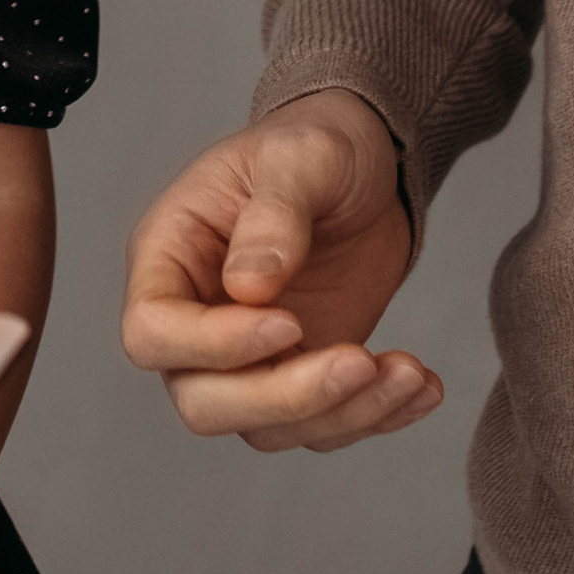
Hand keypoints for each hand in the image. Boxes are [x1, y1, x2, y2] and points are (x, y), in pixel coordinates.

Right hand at [120, 87, 440, 451]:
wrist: (365, 167)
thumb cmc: (315, 146)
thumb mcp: (299, 157)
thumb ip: (274, 215)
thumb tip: (249, 288)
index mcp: (169, 257)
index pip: (154, 331)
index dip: (212, 345)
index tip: (288, 323)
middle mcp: (196, 319)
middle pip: (203, 402)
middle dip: (284, 398)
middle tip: (358, 361)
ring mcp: (249, 358)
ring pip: (267, 427)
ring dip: (341, 414)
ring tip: (408, 372)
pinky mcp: (302, 376)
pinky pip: (323, 426)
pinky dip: (375, 418)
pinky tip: (420, 386)